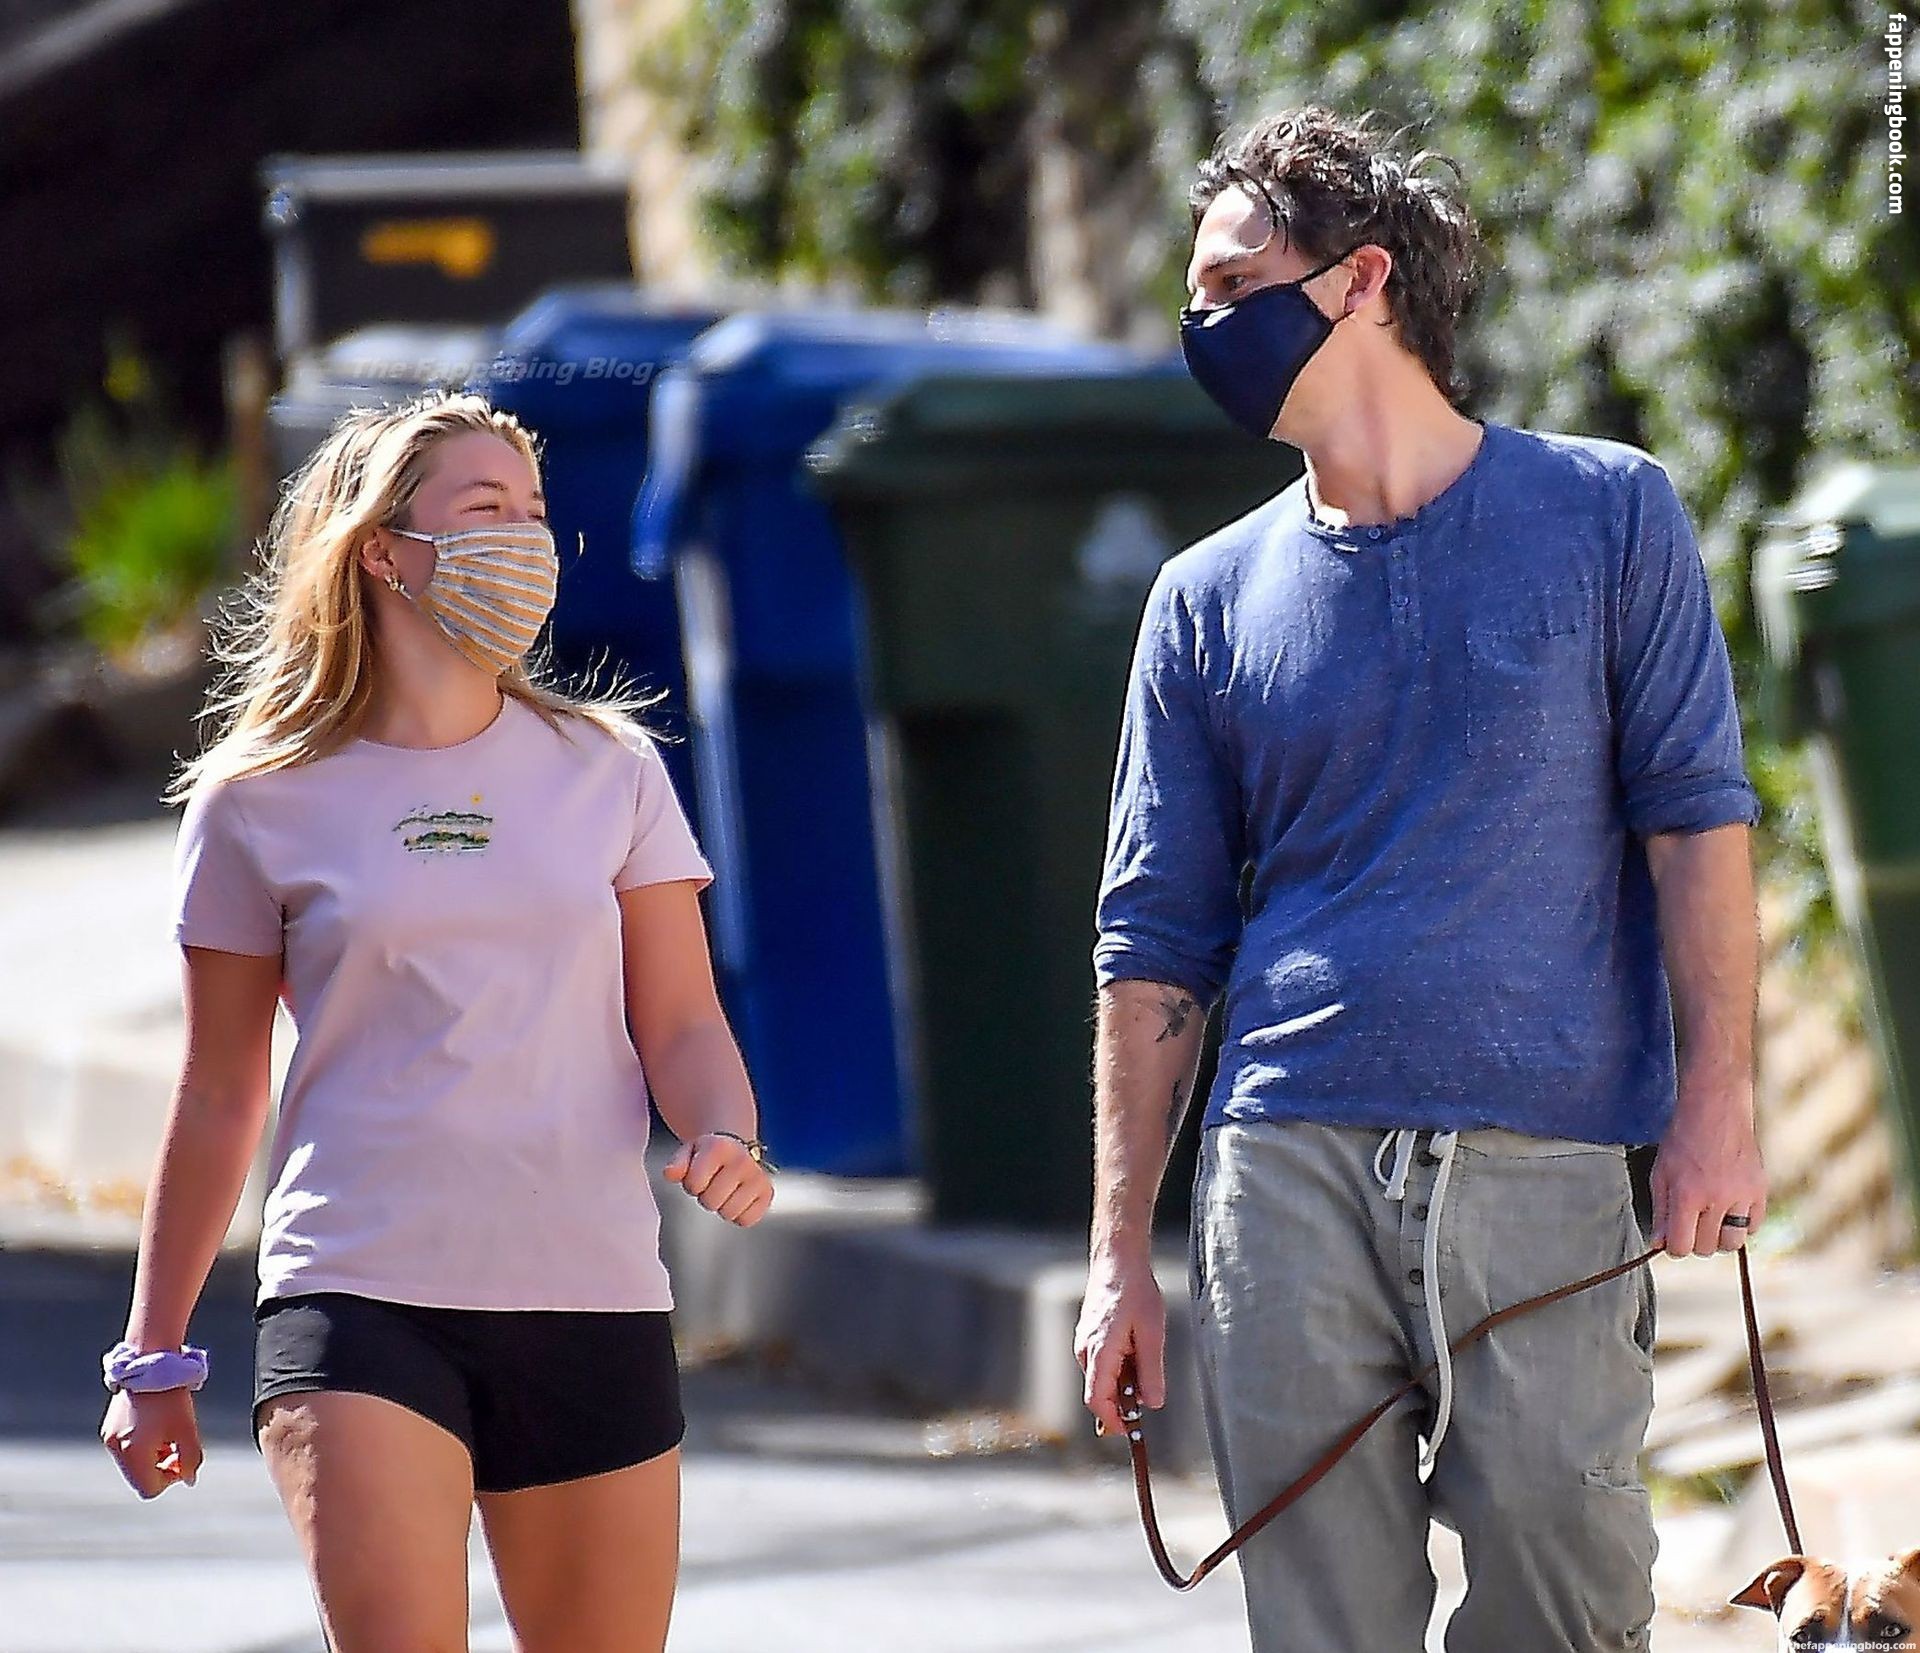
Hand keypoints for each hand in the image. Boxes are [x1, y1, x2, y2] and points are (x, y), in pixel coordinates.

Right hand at [101, 1386, 202, 1498]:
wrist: (150, 1363)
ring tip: (168, 1433)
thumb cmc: (171, 1397)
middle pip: (140, 1478)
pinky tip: (156, 1426)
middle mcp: (114, 1449)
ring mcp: (108, 1438)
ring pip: (133, 1465)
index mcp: (131, 1453)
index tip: (182, 1458)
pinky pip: (126, 1449)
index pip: (149, 1488)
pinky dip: (143, 1446)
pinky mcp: (108, 1427)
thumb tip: (189, 1480)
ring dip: (153, 1457)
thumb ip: (192, 1459)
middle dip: (162, 1468)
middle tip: (177, 1446)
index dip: (171, 1479)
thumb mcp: (187, 1429)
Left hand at [663, 1133, 774, 1226]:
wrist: (736, 1147)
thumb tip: (670, 1174)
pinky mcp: (768, 1193)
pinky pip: (747, 1220)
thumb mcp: (688, 1152)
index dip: (692, 1184)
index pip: (695, 1185)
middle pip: (711, 1202)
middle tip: (712, 1184)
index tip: (699, 1175)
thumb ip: (676, 1164)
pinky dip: (739, 1215)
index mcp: (719, 1147)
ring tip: (725, 1190)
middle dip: (706, 1196)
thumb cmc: (707, 1154)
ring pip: (729, 1213)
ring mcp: (758, 1177)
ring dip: (722, 1206)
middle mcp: (742, 1160)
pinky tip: (738, 1199)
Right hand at [1074, 1252, 1165, 1439]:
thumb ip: (1151, 1371)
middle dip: (1121, 1404)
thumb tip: (1153, 1404)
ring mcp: (1085, 1342)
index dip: (1113, 1421)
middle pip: (1099, 1393)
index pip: (1097, 1401)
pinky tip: (1136, 1351)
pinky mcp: (1089, 1336)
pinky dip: (1118, 1369)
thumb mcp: (1151, 1333)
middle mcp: (1085, 1351)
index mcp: (1099, 1352)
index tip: (1131, 1431)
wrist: (1117, 1260)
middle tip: (1148, 1401)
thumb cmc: (1135, 1293)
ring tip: (1145, 1362)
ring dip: (1122, 1384)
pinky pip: (1101, 1364)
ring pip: (1101, 1378)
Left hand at [1650, 1077, 1767, 1257]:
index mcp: (1687, 1195)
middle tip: (1691, 1225)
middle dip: (1695, 1242)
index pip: (1682, 1246)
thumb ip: (1661, 1211)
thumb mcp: (1661, 1173)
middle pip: (1707, 1248)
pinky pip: (1753, 1226)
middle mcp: (1716, 1199)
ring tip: (1711, 1220)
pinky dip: (1741, 1225)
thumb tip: (1659, 1244)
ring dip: (1719, 1238)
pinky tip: (1729, 1210)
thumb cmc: (1682, 1141)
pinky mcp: (1760, 1191)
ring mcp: (1742, 1196)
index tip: (1673, 1242)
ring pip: (1733, 1242)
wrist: (1715, 1112)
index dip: (1674, 1248)